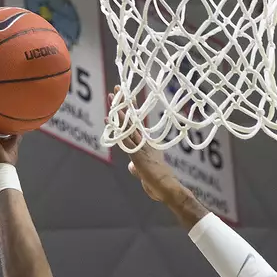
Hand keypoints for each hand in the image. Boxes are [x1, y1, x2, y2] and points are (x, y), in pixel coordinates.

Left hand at [118, 90, 188, 205]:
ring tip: (112, 98)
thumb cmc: (159, 183)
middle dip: (124, 104)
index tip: (126, 97)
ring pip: (128, 126)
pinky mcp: (137, 155)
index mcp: (146, 144)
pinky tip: (109, 121)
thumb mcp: (144, 174)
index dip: (130, 111)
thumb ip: (136, 168)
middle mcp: (143, 142)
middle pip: (131, 120)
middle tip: (117, 89)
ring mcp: (140, 147)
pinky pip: (124, 140)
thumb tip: (131, 167)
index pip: (136, 124)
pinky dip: (116, 130)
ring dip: (118, 112)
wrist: (167, 188)